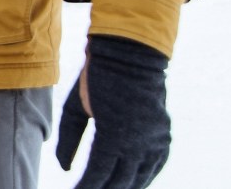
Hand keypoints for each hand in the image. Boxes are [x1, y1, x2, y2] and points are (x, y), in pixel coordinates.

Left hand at [56, 35, 171, 188]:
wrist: (130, 56)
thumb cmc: (96, 80)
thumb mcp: (75, 108)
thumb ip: (68, 140)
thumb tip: (66, 169)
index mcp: (113, 136)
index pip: (98, 175)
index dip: (85, 188)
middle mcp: (138, 143)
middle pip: (119, 182)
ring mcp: (155, 141)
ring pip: (140, 178)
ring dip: (124, 188)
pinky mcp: (164, 137)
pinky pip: (156, 166)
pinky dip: (143, 178)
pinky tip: (131, 183)